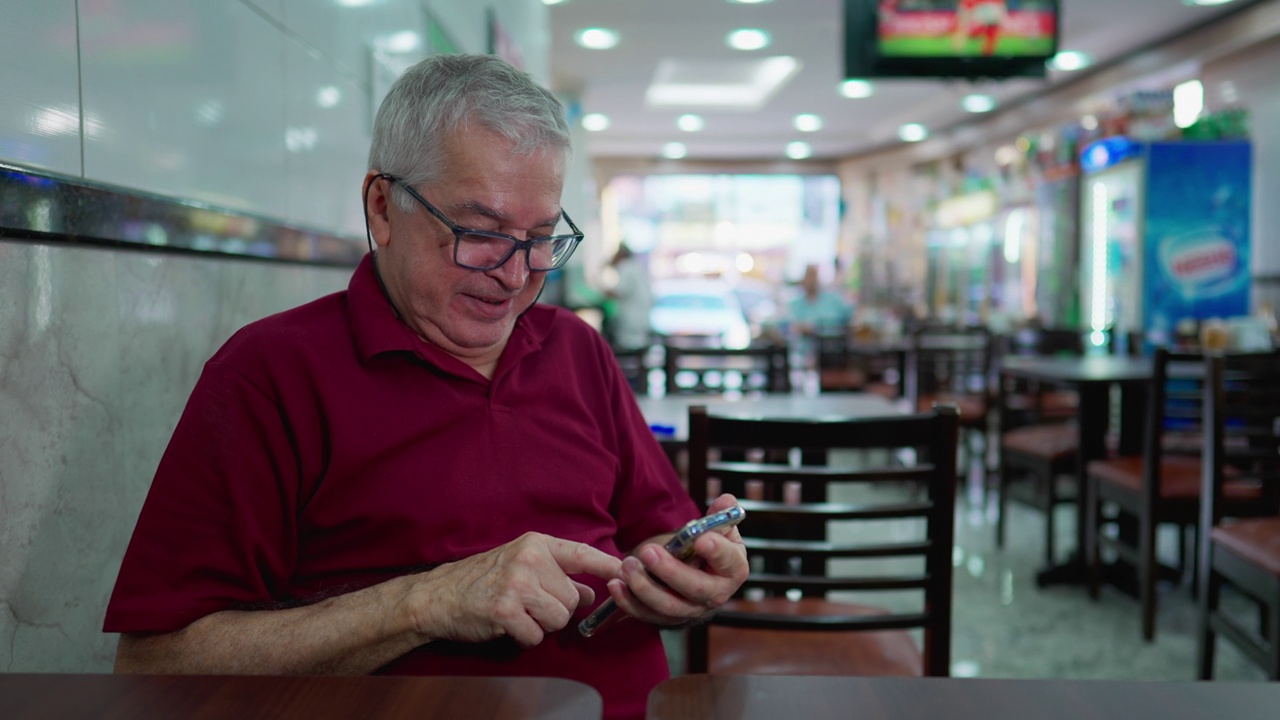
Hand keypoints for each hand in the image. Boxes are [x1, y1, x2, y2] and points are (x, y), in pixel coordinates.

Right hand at [407, 533, 621, 647]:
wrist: (438, 596)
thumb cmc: (481, 580)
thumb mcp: (521, 565)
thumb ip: (557, 574)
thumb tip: (592, 593)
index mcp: (536, 544)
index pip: (581, 553)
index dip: (608, 564)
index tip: (629, 569)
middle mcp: (529, 560)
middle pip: (573, 598)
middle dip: (556, 609)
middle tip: (529, 605)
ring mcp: (517, 584)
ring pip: (559, 618)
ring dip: (541, 625)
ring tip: (518, 614)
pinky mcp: (505, 610)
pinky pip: (536, 635)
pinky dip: (523, 638)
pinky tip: (506, 625)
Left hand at [607, 494, 748, 626]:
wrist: (695, 569)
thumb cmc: (707, 544)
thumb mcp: (717, 528)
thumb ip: (719, 515)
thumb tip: (725, 501)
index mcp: (733, 568)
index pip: (728, 560)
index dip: (716, 550)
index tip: (700, 539)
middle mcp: (715, 594)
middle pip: (695, 588)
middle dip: (669, 571)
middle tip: (647, 552)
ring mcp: (690, 610)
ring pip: (668, 606)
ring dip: (644, 587)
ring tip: (627, 565)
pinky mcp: (667, 618)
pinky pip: (647, 615)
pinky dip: (629, 602)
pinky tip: (615, 585)